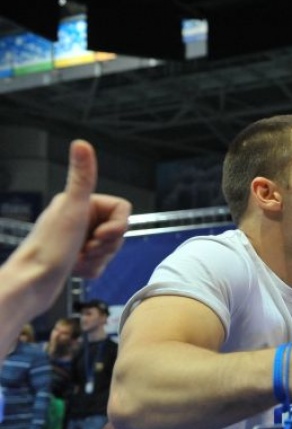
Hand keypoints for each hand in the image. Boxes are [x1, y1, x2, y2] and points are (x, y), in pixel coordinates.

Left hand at [17, 140, 130, 283]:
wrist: (31, 284)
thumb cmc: (48, 248)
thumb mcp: (72, 209)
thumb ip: (81, 177)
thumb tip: (81, 144)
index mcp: (80, 203)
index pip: (122, 210)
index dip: (118, 226)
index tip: (99, 235)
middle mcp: (79, 218)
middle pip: (119, 231)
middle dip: (107, 246)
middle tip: (86, 248)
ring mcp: (79, 238)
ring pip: (111, 249)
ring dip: (99, 259)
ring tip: (78, 259)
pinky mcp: (77, 258)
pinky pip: (101, 265)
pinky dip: (92, 270)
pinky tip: (75, 268)